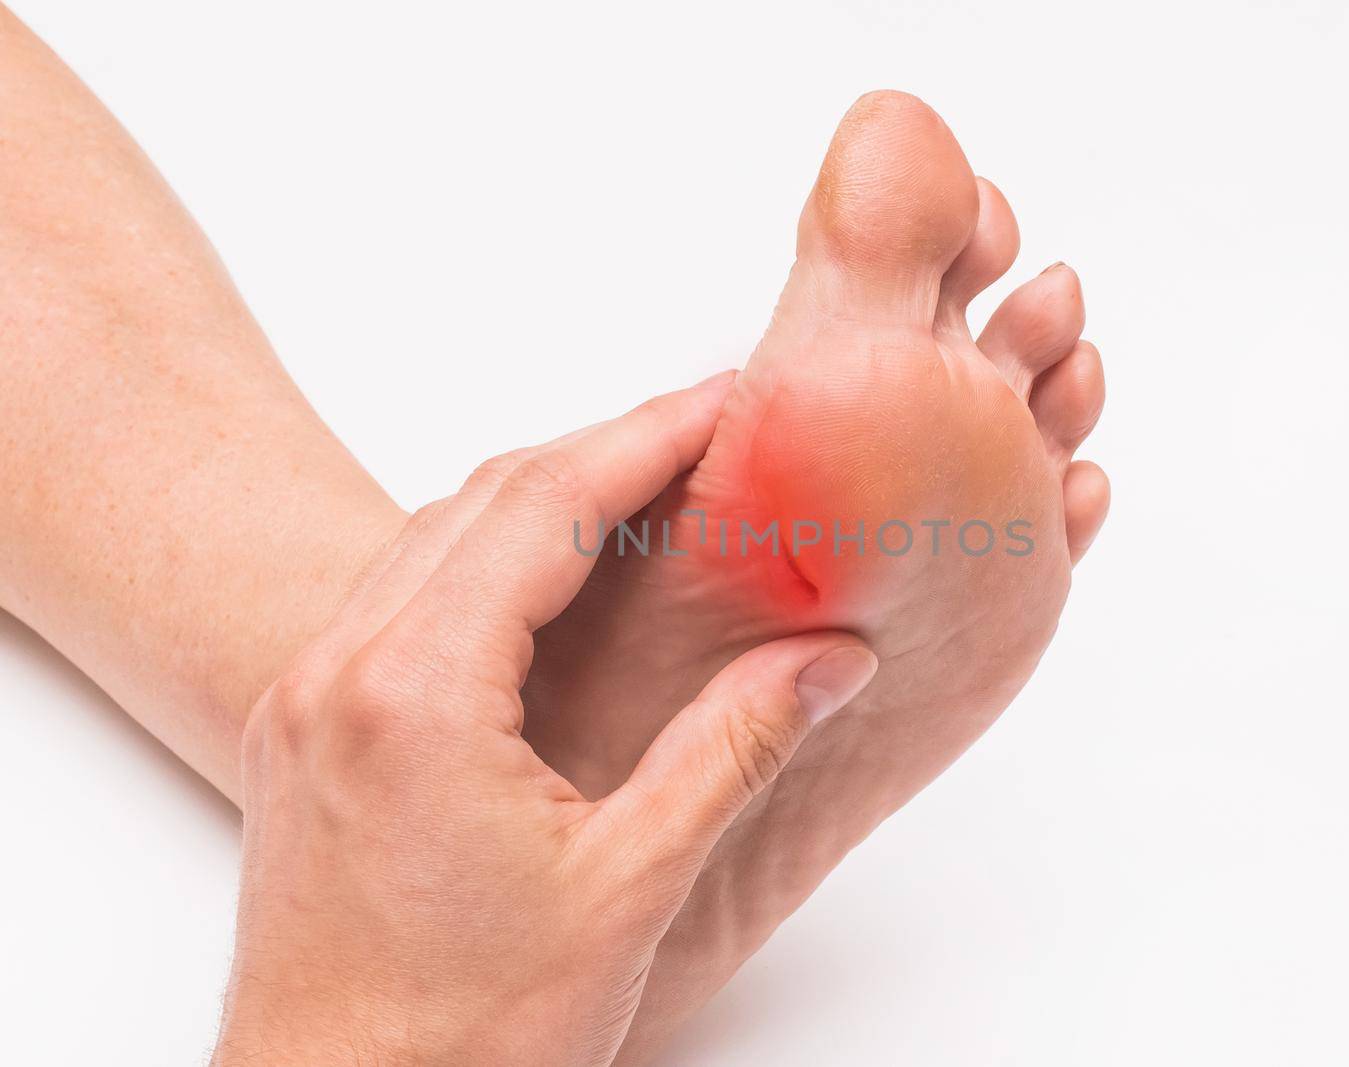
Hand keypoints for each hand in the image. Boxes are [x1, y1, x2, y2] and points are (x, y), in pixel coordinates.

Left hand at [212, 374, 877, 1066]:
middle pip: (486, 496)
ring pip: (434, 536)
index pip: (548, 504)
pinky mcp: (308, 733)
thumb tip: (827, 658)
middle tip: (711, 424)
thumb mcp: (626, 885)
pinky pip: (402, 594)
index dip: (649, 433)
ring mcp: (309, 698)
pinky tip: (554, 577)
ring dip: (545, 493)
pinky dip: (490, 555)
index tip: (730, 396)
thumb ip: (731, 750)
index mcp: (416, 692)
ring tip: (651, 484)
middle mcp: (341, 671)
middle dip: (607, 444)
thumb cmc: (462, 1036)